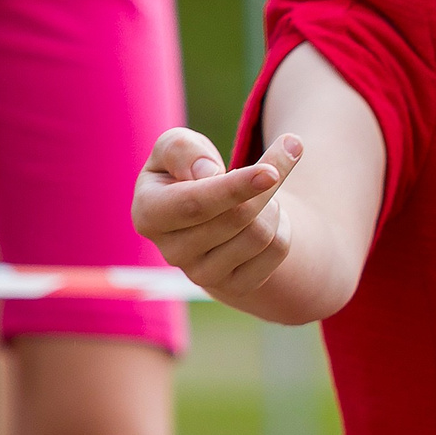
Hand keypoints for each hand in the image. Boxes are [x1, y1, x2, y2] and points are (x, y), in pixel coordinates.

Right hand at [132, 126, 304, 300]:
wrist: (203, 212)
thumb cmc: (187, 170)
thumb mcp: (175, 147)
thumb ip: (181, 150)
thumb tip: (207, 174)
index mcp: (149, 215)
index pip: (195, 205)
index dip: (233, 189)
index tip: (270, 173)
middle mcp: (172, 252)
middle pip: (236, 216)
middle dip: (268, 180)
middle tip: (286, 150)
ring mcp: (202, 275)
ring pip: (259, 234)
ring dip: (273, 202)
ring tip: (259, 192)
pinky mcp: (233, 287)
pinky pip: (276, 251)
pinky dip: (283, 225)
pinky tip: (265, 217)